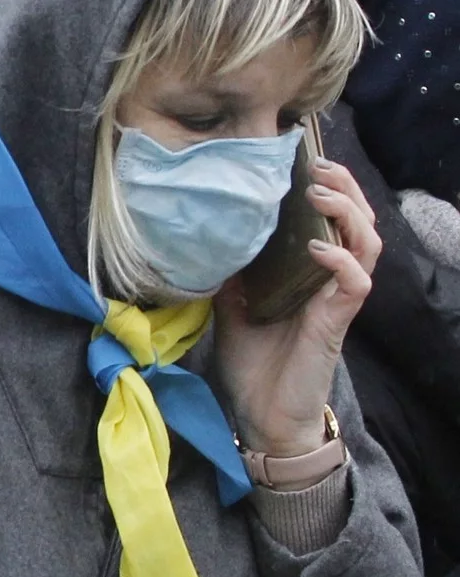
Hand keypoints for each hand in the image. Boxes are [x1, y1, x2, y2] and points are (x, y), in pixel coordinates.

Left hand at [213, 157, 379, 456]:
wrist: (259, 416)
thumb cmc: (252, 362)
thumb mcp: (230, 305)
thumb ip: (230, 271)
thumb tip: (209, 235)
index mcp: (310, 272)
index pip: (333, 220)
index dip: (329, 188)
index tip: (305, 160)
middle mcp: (331, 282)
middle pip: (359, 223)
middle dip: (345, 189)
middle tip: (320, 166)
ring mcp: (337, 301)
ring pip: (367, 245)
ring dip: (347, 214)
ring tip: (320, 194)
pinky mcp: (336, 324)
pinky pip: (354, 284)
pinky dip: (340, 261)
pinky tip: (318, 248)